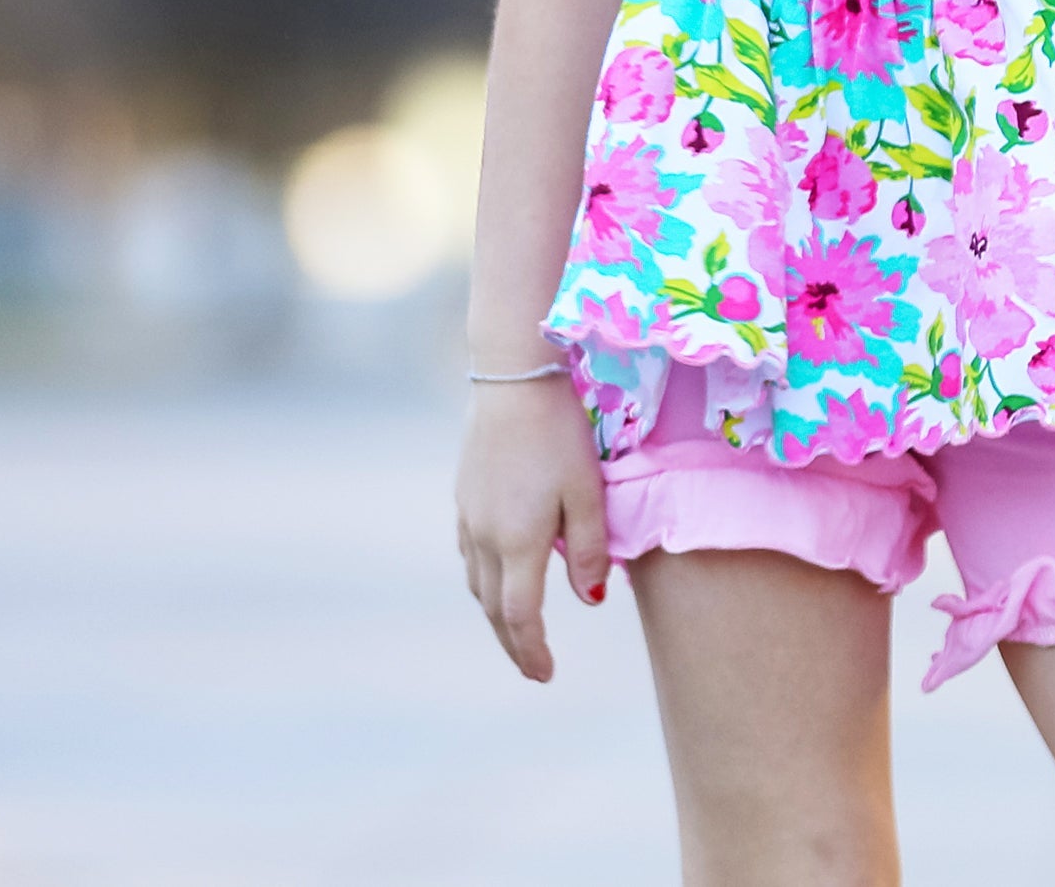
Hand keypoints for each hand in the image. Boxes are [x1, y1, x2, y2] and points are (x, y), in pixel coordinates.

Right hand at [454, 373, 610, 681]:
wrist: (512, 379)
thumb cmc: (560, 433)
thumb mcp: (587, 492)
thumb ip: (590, 550)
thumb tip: (590, 601)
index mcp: (517, 543)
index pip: (520, 617)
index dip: (532, 651)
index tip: (545, 675)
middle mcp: (485, 537)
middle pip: (493, 608)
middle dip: (513, 643)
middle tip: (532, 666)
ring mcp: (469, 515)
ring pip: (477, 583)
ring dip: (495, 613)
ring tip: (516, 629)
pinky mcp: (463, 495)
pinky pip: (469, 554)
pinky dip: (483, 579)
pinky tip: (497, 574)